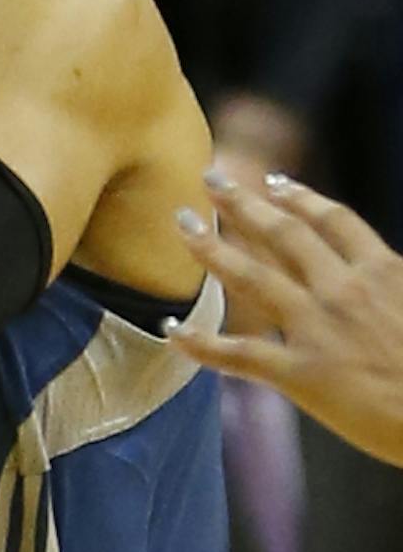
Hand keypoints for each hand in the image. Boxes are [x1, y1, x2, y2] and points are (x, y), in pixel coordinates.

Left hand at [168, 174, 402, 467]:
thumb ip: (394, 284)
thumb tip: (382, 271)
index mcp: (382, 271)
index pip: (333, 221)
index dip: (300, 198)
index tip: (273, 181)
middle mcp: (343, 290)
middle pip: (283, 234)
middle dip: (244, 203)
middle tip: (210, 178)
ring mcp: (317, 329)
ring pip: (250, 277)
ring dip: (210, 247)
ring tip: (181, 222)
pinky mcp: (300, 373)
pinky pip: (238, 354)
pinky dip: (200, 344)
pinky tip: (171, 334)